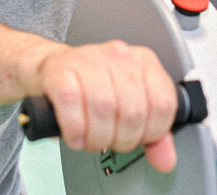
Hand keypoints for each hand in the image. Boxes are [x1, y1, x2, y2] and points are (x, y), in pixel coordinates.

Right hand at [31, 40, 178, 171]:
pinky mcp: (60, 70)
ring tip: (91, 140)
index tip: (138, 138)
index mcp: (144, 63)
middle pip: (133, 111)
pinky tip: (75, 135)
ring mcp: (89, 60)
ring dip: (97, 138)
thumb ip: (153, 134)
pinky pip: (71, 103)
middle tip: (110, 141)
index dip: (152, 132)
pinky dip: (74, 129)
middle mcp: (119, 56)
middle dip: (122, 139)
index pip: (164, 104)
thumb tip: (166, 160)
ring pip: (103, 108)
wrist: (51, 69)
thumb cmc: (92, 88)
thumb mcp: (129, 107)